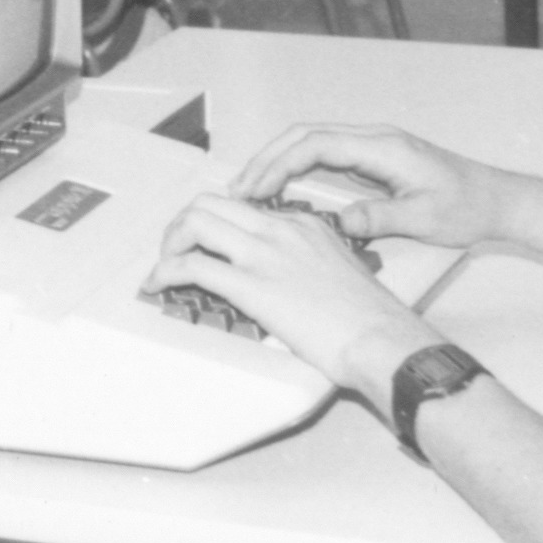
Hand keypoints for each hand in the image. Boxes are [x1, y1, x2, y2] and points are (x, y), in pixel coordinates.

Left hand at [150, 192, 445, 398]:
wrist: (384, 340)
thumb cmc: (373, 320)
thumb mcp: (342, 271)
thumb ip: (311, 263)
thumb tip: (288, 279)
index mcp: (303, 225)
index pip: (244, 208)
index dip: (216, 225)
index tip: (206, 244)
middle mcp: (280, 230)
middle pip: (210, 203)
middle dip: (183, 224)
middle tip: (176, 250)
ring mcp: (264, 254)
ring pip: (195, 221)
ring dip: (170, 243)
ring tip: (165, 266)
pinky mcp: (251, 285)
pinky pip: (192, 267)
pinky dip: (165, 273)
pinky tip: (158, 287)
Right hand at [233, 125, 506, 252]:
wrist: (498, 200)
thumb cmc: (468, 207)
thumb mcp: (427, 220)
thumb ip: (382, 219)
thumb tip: (342, 222)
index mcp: (382, 147)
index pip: (316, 144)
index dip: (279, 164)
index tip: (255, 189)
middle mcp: (373, 138)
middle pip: (304, 135)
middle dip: (267, 158)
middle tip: (238, 189)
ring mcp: (372, 145)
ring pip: (310, 141)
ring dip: (277, 160)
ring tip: (250, 188)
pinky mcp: (373, 157)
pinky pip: (323, 153)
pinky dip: (296, 166)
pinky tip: (282, 187)